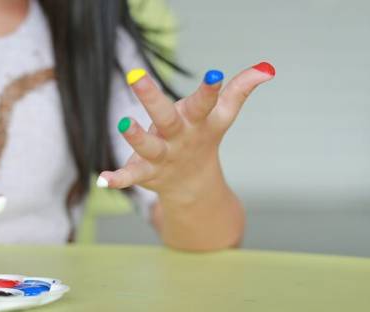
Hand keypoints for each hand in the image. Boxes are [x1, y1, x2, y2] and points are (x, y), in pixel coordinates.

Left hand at [98, 62, 275, 201]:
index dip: (211, 91)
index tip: (214, 75)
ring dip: (135, 135)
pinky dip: (117, 179)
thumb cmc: (202, 138)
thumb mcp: (221, 116)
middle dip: (152, 98)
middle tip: (135, 76)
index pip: (206, 104)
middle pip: (166, 117)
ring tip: (123, 121)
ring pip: (147, 146)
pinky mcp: (145, 173)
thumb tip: (266, 68)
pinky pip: (130, 176)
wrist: (193, 185)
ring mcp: (162, 157)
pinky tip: (102, 178)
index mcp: (197, 122)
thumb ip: (240, 90)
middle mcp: (178, 138)